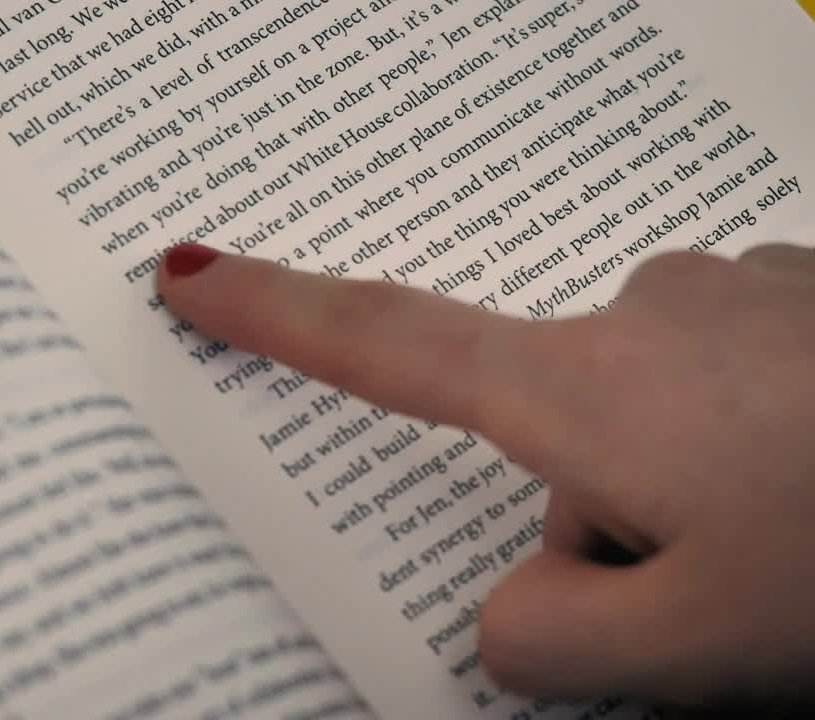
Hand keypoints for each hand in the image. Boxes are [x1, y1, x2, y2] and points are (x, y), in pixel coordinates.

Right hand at [159, 244, 814, 710]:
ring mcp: (733, 293)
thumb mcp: (691, 658)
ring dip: (687, 499)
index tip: (188, 272)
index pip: (383, 344)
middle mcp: (645, 314)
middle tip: (707, 603)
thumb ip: (541, 641)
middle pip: (545, 440)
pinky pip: (726, 386)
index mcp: (587, 391)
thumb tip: (503, 610)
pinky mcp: (802, 297)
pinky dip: (751, 452)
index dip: (272, 314)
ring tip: (796, 551)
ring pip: (647, 423)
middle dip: (595, 527)